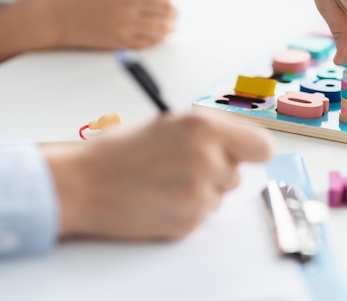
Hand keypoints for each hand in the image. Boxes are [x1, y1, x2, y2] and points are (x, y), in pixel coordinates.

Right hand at [41, 0, 177, 49]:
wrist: (54, 15)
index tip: (168, 1)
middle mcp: (128, 2)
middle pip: (164, 9)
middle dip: (172, 14)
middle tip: (175, 17)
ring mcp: (124, 22)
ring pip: (159, 28)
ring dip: (168, 29)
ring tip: (170, 30)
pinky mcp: (118, 40)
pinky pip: (146, 42)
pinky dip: (155, 40)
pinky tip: (156, 39)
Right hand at [45, 113, 274, 239]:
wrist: (84, 184)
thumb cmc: (120, 151)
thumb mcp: (168, 125)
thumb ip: (207, 134)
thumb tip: (237, 145)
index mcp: (204, 127)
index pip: (262, 147)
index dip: (252, 151)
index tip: (243, 154)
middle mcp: (208, 160)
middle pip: (236, 174)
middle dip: (216, 171)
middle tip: (182, 166)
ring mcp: (199, 194)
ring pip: (219, 196)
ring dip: (199, 191)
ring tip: (164, 182)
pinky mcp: (188, 222)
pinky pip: (201, 216)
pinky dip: (184, 210)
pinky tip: (159, 199)